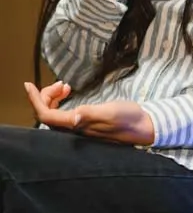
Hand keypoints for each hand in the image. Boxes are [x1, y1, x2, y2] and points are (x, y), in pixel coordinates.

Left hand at [25, 81, 154, 144]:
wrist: (143, 127)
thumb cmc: (129, 118)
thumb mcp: (111, 112)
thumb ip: (91, 115)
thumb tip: (74, 117)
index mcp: (77, 126)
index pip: (46, 115)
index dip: (35, 100)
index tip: (28, 84)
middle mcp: (73, 129)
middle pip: (46, 114)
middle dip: (47, 95)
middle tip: (62, 82)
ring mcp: (78, 127)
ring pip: (54, 113)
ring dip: (53, 98)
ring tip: (65, 86)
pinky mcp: (84, 124)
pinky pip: (62, 114)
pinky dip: (60, 102)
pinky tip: (69, 94)